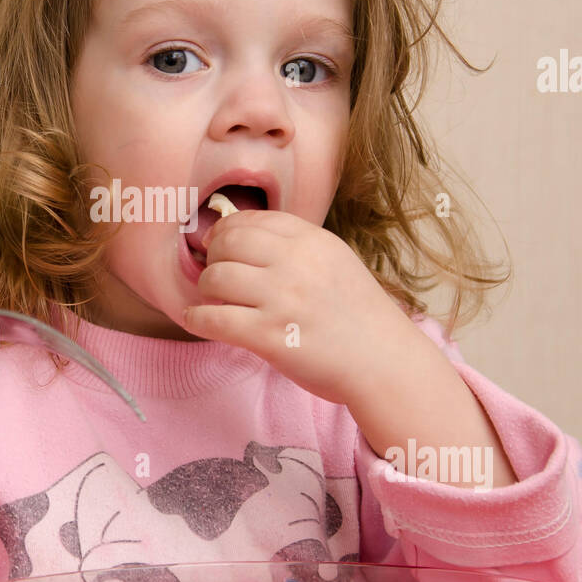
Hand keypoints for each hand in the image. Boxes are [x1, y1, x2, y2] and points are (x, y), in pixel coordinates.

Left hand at [181, 210, 401, 405]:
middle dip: (213, 257)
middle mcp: (296, 264)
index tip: (217, 243)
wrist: (384, 361)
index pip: (252, 220)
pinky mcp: (269, 336)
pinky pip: (214, 319)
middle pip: (228, 243)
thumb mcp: (335, 262)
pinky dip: (197, 319)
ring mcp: (281, 299)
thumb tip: (242, 237)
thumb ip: (296, 247)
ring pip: (216, 278)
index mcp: (312, 241)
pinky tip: (197, 320)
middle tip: (215, 273)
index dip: (226, 230)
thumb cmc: (358, 315)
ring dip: (206, 288)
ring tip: (213, 299)